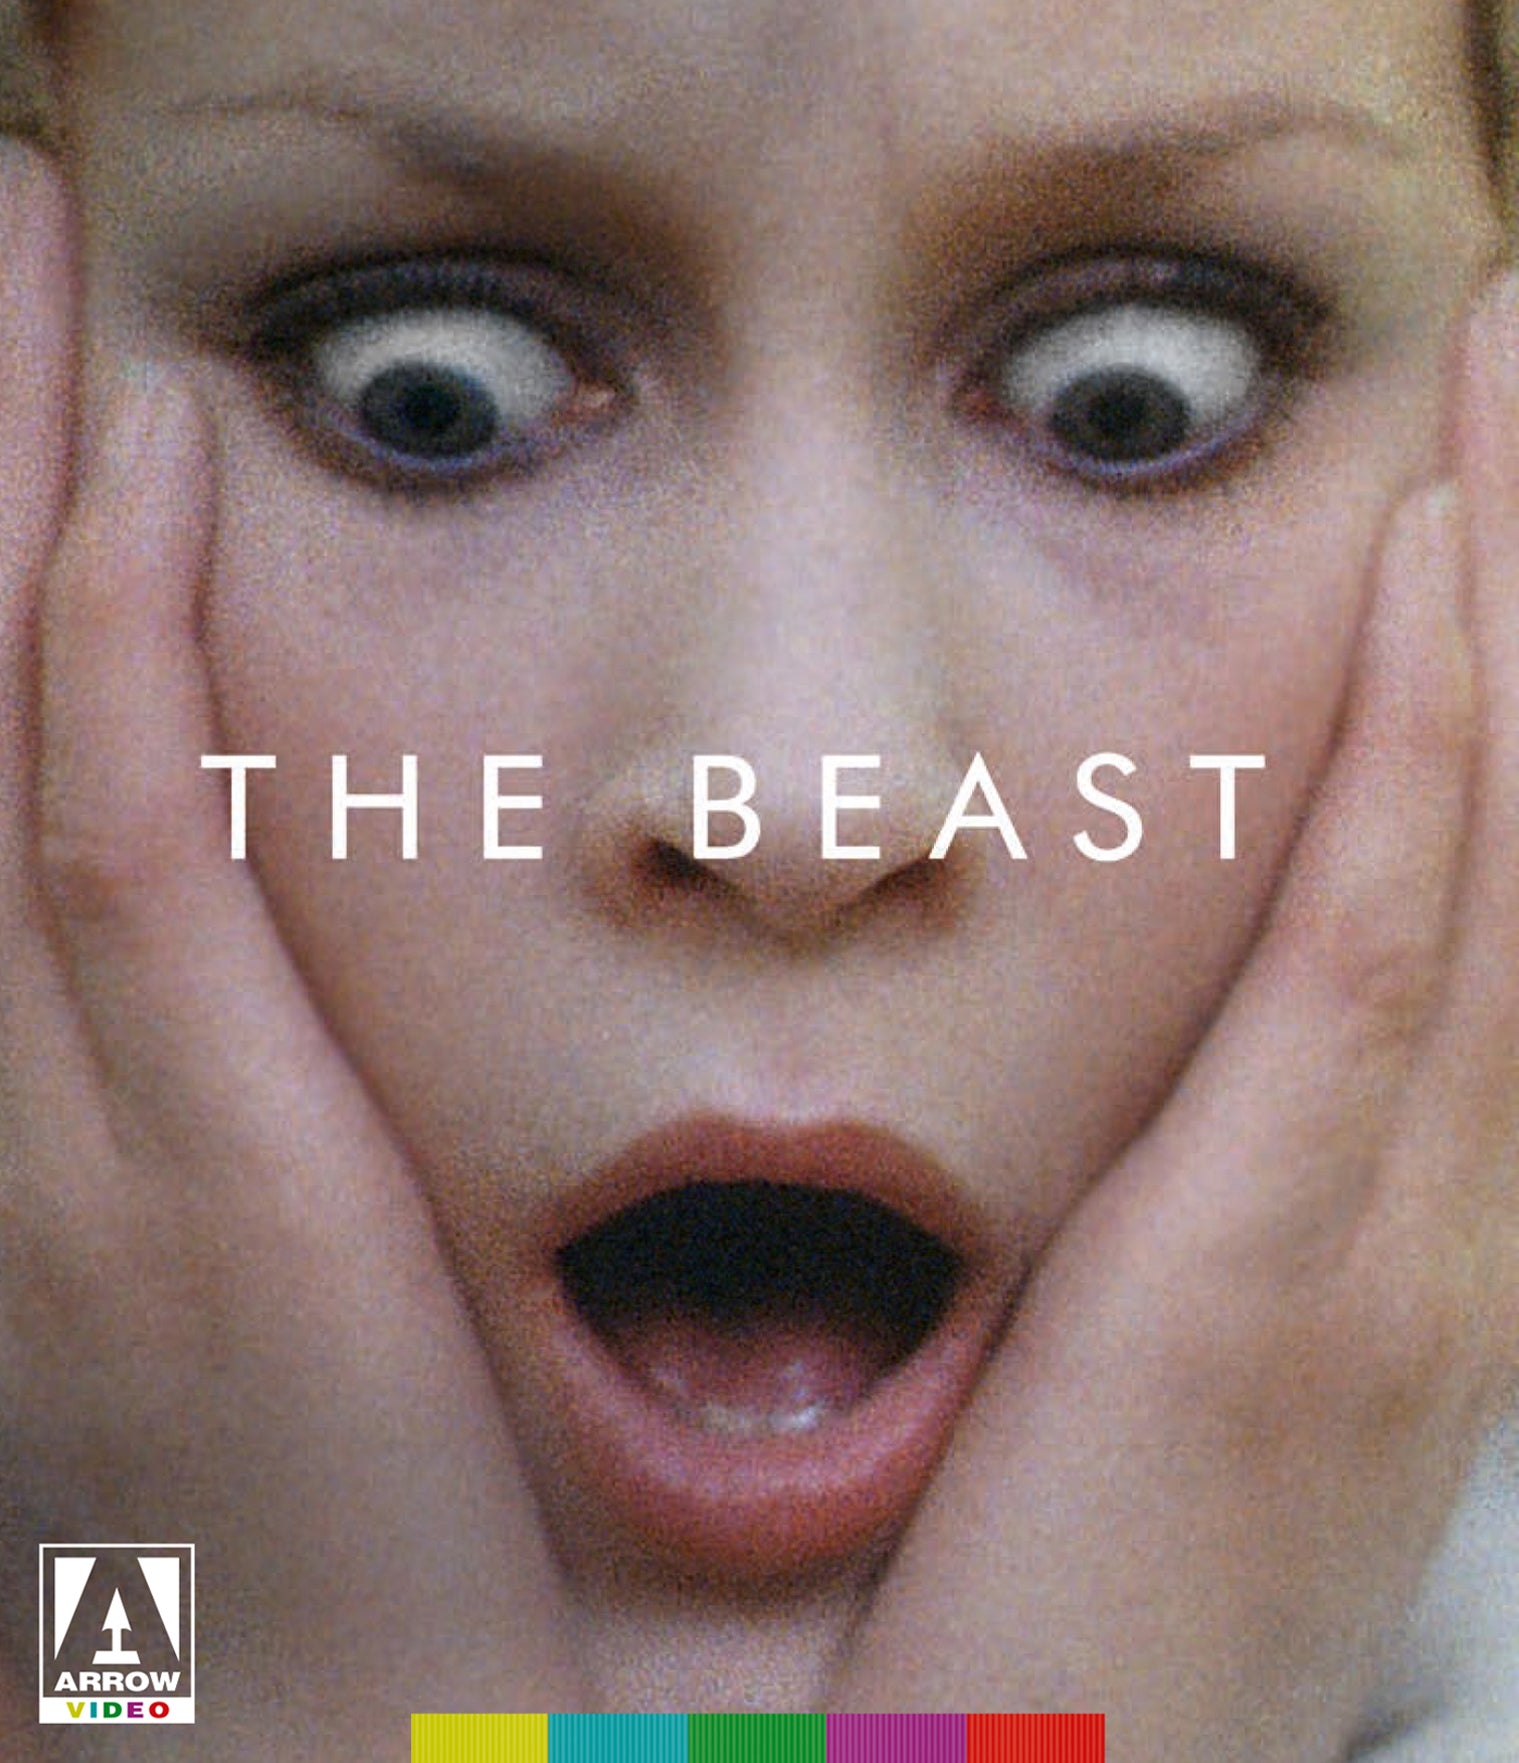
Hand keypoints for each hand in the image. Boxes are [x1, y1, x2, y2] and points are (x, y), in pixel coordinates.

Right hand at [0, 147, 584, 1756]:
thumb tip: (199, 884)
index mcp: (16, 1093)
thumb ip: (180, 1050)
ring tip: (9, 230)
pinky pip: (121, 844)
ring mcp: (64, 1115)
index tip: (6, 364)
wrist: (333, 1721)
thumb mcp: (208, 1236)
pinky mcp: (194, 1160)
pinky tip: (143, 460)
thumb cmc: (306, 1490)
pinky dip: (106, 638)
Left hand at [832, 271, 1518, 1759]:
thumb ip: (1211, 1185)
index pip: (1481, 884)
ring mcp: (1388, 1244)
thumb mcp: (1175, 1362)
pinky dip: (1419, 768)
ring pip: (1489, 856)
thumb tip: (1195, 1048)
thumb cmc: (1079, 1604)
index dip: (1513, 669)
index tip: (1497, 482)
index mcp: (1405, 1226)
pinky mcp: (1266, 1279)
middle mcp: (1444, 1214)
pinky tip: (1433, 590)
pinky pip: (1363, 969)